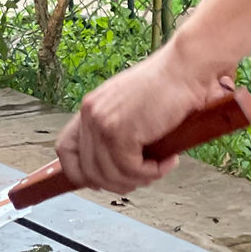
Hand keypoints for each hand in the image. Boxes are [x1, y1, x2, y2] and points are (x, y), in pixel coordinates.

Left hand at [55, 38, 233, 194]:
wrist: (185, 68)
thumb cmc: (167, 85)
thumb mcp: (129, 106)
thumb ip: (116, 129)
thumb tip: (115, 167)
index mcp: (90, 107)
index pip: (65, 149)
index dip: (79, 172)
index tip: (101, 181)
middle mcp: (90, 114)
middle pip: (88, 170)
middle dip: (117, 183)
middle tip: (143, 177)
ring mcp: (102, 123)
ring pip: (110, 175)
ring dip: (139, 179)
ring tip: (160, 167)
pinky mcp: (120, 132)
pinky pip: (131, 170)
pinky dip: (152, 173)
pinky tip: (167, 161)